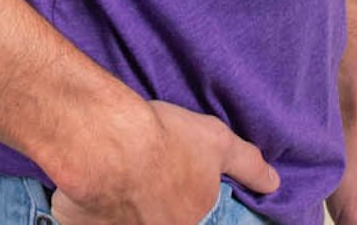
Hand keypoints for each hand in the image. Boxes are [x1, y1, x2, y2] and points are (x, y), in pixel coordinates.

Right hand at [52, 99, 277, 224]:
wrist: (106, 140)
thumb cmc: (164, 142)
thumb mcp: (217, 143)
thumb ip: (247, 165)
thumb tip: (273, 182)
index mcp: (186, 224)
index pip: (190, 219)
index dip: (182, 207)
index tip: (170, 191)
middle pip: (156, 219)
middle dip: (151, 208)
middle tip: (146, 182)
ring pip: (121, 221)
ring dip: (121, 210)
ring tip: (116, 182)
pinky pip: (83, 220)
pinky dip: (84, 210)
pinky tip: (86, 187)